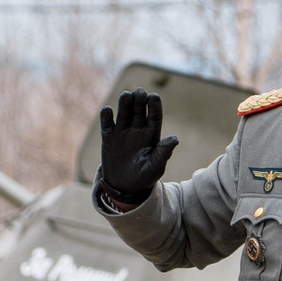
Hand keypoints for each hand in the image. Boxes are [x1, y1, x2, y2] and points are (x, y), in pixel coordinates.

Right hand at [96, 89, 177, 206]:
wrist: (124, 187)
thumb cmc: (144, 177)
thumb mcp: (155, 168)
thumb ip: (163, 153)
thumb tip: (175, 139)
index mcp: (152, 134)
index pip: (154, 115)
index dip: (154, 105)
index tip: (153, 96)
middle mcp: (138, 128)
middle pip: (139, 109)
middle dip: (139, 99)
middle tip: (139, 93)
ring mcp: (123, 131)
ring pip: (124, 111)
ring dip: (125, 102)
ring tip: (126, 96)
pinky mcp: (108, 136)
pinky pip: (107, 122)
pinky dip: (106, 115)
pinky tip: (108, 111)